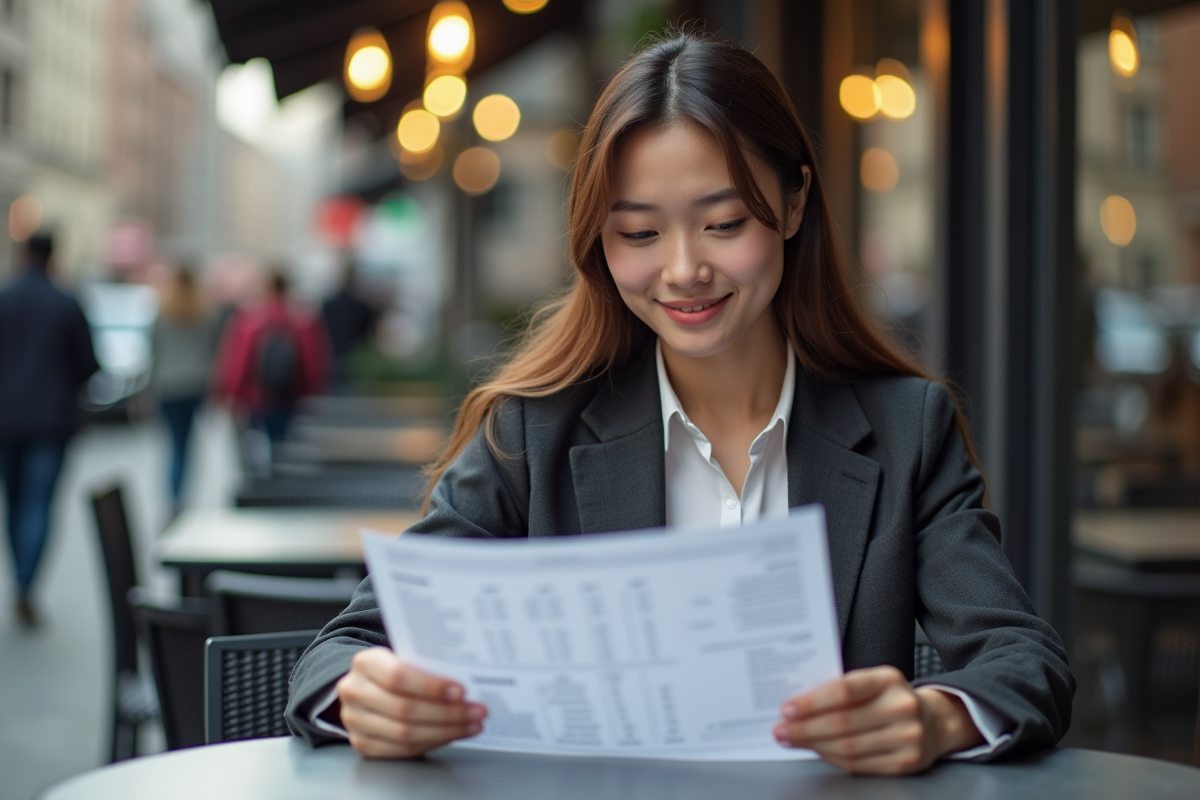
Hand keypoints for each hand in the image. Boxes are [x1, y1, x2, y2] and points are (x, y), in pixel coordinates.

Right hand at [336, 647, 486, 758]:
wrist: (369, 687)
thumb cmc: (396, 669)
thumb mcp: (406, 657)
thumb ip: (427, 665)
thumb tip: (466, 680)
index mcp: (365, 663)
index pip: (397, 675)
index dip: (430, 686)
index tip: (461, 691)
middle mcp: (354, 691)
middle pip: (404, 708)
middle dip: (447, 712)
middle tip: (476, 711)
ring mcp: (355, 721)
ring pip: (405, 733)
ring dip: (445, 730)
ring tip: (471, 724)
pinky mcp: (363, 744)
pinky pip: (402, 750)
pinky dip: (432, 742)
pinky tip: (453, 734)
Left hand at [773, 666, 981, 774]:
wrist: (934, 722)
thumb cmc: (890, 699)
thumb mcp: (872, 682)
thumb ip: (841, 690)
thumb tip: (797, 706)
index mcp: (888, 679)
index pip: (845, 690)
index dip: (813, 702)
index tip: (787, 709)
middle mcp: (902, 707)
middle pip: (843, 723)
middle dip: (805, 728)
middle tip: (781, 730)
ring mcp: (908, 737)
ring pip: (849, 747)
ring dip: (814, 746)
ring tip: (792, 740)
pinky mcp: (906, 762)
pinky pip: (859, 764)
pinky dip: (832, 758)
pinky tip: (817, 751)